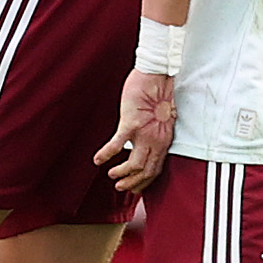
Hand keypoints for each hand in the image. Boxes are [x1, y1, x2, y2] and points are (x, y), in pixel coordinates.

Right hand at [97, 68, 176, 194]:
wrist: (156, 74)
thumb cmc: (158, 91)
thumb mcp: (163, 117)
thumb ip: (157, 131)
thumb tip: (150, 140)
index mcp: (164, 139)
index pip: (156, 168)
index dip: (145, 181)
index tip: (136, 188)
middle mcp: (156, 140)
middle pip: (146, 171)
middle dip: (133, 183)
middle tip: (122, 187)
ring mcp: (144, 133)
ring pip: (134, 164)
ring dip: (122, 173)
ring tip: (112, 176)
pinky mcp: (131, 123)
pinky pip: (117, 144)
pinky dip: (107, 154)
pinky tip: (98, 160)